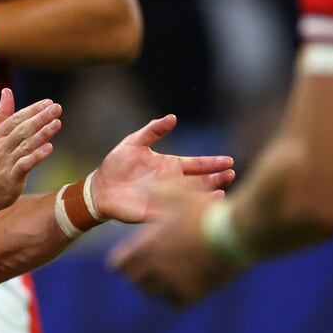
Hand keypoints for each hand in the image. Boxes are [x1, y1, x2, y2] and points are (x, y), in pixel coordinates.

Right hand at [0, 88, 61, 213]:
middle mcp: (0, 146)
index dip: (32, 110)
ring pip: (25, 145)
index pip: (16, 119)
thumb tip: (7, 91)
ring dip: (42, 134)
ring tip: (57, 123)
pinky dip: (36, 156)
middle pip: (22, 129)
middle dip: (40, 118)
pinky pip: (24, 165)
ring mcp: (5, 162)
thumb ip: (1, 115)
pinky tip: (49, 148)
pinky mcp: (10, 178)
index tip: (48, 102)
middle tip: (56, 108)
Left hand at [90, 114, 234, 222]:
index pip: (196, 165)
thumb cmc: (117, 164)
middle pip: (200, 181)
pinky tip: (195, 213)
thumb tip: (172, 117)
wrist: (100, 187)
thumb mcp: (134, 142)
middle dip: (217, 178)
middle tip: (232, 175)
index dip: (212, 163)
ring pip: (191, 199)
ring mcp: (165, 199)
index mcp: (170, 166)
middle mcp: (172, 183)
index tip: (229, 161)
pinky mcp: (155, 213)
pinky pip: (173, 214)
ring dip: (206, 196)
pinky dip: (185, 215)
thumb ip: (153, 130)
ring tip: (222, 194)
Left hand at [109, 185, 241, 307]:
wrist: (236, 232)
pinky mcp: (193, 294)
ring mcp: (173, 283)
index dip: (123, 259)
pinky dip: (176, 295)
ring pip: (153, 293)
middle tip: (149, 266)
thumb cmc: (207, 211)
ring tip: (167, 275)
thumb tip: (145, 187)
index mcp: (148, 245)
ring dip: (156, 285)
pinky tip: (183, 284)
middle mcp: (156, 268)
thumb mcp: (181, 196)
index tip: (131, 256)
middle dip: (139, 273)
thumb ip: (159, 193)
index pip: (119, 263)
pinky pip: (175, 303)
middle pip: (134, 280)